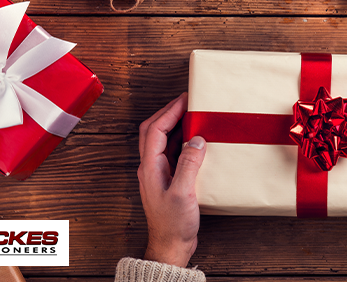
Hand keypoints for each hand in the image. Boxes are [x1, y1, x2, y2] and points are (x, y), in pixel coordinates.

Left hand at [138, 92, 205, 266]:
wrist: (170, 245)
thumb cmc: (173, 224)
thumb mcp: (183, 193)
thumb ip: (189, 164)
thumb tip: (196, 140)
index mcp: (150, 167)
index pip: (156, 130)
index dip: (169, 111)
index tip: (184, 100)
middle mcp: (151, 167)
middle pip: (153, 131)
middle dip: (168, 113)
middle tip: (185, 102)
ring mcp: (158, 174)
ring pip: (161, 141)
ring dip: (173, 125)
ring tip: (190, 116)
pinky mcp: (167, 180)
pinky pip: (170, 153)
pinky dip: (180, 141)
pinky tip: (194, 141)